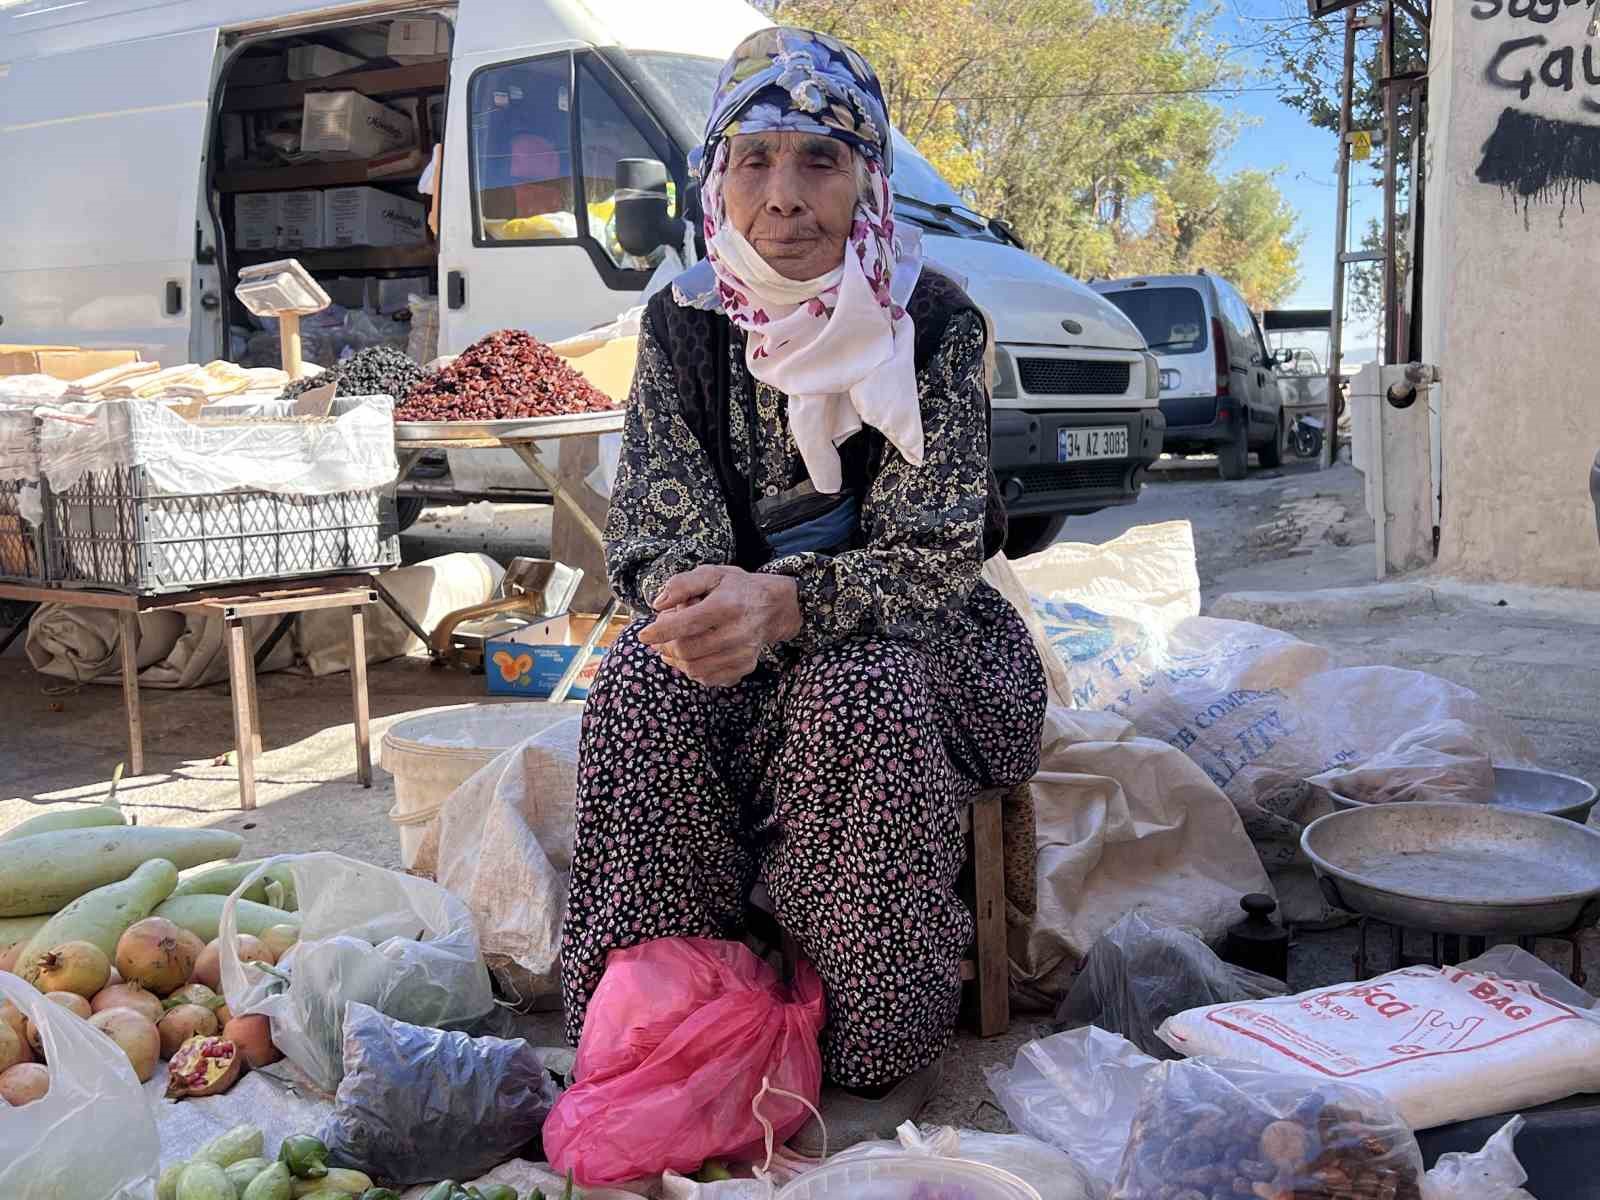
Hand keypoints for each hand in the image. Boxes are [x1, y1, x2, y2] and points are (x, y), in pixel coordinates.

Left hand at [638, 565, 801, 686]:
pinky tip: (690, 658)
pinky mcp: (745, 667)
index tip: (644, 635)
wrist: (775, 606)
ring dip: (675, 661)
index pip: (687, 623)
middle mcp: (737, 632)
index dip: (660, 631)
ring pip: (696, 669)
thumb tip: (657, 603)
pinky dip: (692, 671)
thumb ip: (682, 584)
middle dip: (665, 647)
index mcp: (727, 605)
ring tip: (670, 649)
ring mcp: (743, 653)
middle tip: (658, 639)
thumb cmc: (738, 588)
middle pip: (688, 650)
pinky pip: (709, 679)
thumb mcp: (712, 574)